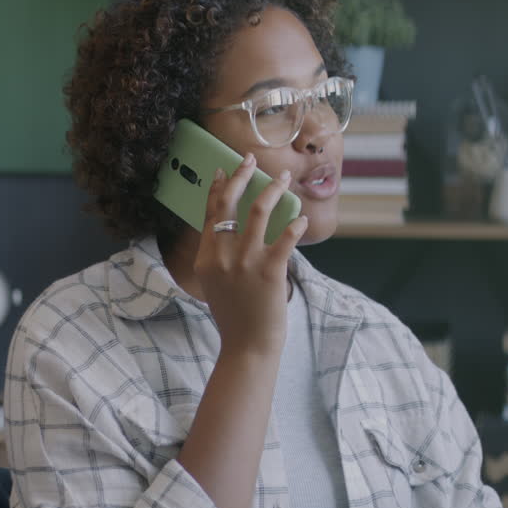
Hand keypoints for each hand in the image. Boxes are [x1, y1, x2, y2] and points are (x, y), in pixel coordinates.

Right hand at [196, 153, 308, 356]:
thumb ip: (219, 258)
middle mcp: (222, 256)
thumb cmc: (235, 317)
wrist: (246, 347)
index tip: (224, 169)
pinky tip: (301, 218)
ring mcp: (245, 262)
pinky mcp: (270, 271)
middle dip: (242, 176)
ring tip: (284, 179)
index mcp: (206, 258)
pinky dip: (295, 224)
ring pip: (259, 211)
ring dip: (273, 189)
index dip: (218, 188)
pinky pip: (286, 237)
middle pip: (229, 203)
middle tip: (252, 160)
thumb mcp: (215, 285)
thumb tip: (233, 230)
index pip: (211, 213)